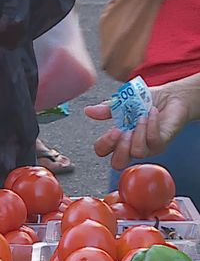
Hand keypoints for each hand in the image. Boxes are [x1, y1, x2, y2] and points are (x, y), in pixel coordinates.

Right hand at [85, 76, 199, 169]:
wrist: (171, 97)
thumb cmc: (147, 101)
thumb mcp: (122, 102)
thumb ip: (105, 109)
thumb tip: (88, 111)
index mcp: (118, 138)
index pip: (103, 151)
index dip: (104, 144)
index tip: (112, 130)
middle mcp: (131, 146)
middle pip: (117, 163)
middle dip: (118, 148)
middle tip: (122, 131)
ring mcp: (147, 147)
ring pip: (137, 152)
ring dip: (137, 132)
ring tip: (140, 117)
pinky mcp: (161, 143)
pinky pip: (153, 140)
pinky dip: (150, 124)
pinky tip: (151, 113)